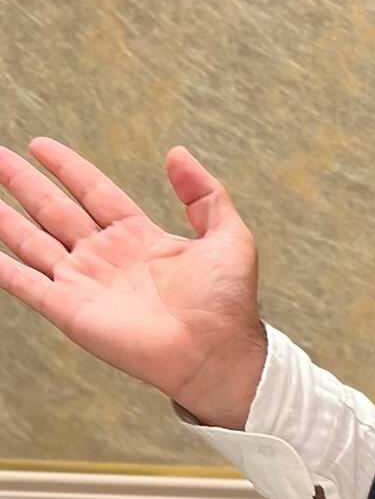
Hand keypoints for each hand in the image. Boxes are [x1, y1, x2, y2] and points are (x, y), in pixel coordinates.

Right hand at [0, 138, 266, 427]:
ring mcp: (84, 282)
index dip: (68, 168)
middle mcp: (106, 257)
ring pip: (32, 240)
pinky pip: (23, 282)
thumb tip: (177, 153)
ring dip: (5, 217)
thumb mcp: (228, 237)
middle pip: (55, 210)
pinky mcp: (68, 309)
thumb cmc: (226, 302)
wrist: (215, 353)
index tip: (39, 145)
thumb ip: (205, 194)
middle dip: (24, 182)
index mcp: (139, 237)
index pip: (94, 192)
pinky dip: (1, 265)